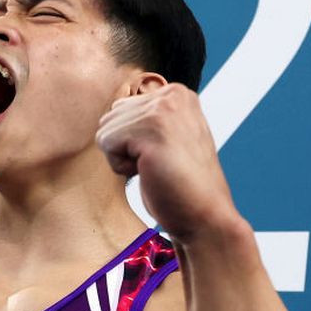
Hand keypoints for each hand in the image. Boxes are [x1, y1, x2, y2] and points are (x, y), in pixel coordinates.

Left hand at [96, 83, 239, 241]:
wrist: (205, 216)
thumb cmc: (180, 185)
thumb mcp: (164, 139)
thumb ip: (143, 119)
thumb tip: (112, 111)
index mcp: (177, 94)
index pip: (121, 109)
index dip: (132, 142)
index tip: (163, 156)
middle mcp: (172, 94)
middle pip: (110, 116)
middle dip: (125, 147)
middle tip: (159, 165)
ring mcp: (163, 109)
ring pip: (105, 130)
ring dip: (123, 158)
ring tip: (156, 168)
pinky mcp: (151, 128)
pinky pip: (106, 142)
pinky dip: (121, 166)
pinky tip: (149, 172)